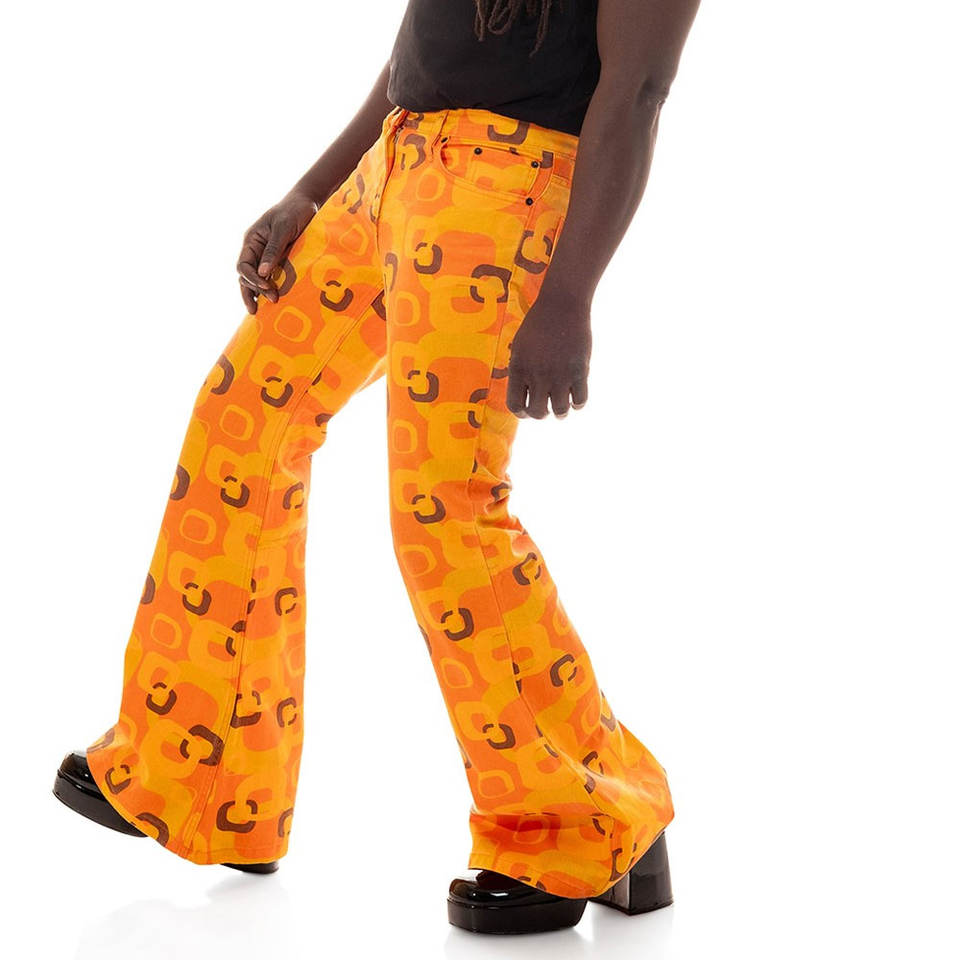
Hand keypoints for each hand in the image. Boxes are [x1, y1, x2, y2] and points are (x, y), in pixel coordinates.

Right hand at [236, 192, 318, 312]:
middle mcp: (256, 250)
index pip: (243, 266)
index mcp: (251, 240)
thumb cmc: (294, 211)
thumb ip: (273, 249)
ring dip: (259, 294)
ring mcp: (266, 256)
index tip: (267, 287)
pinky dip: (269, 289)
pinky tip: (274, 301)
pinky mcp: (279, 260)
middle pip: (246, 277)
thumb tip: (262, 273)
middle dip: (256, 291)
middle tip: (273, 301)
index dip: (252, 280)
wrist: (307, 203)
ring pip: (256, 279)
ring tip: (264, 310)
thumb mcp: (283, 228)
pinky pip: (270, 277)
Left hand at [506, 292, 591, 418]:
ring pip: (560, 411)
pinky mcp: (580, 370)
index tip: (527, 411)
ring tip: (562, 405)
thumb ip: (519, 369)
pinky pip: (580, 400)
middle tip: (546, 408)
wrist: (562, 305)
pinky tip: (576, 397)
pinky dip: (578, 404)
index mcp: (519, 368)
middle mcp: (538, 375)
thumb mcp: (520, 346)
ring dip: (561, 412)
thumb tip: (521, 393)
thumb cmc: (538, 324)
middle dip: (541, 414)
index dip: (521, 413)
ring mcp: (560, 374)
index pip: (515, 405)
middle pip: (537, 412)